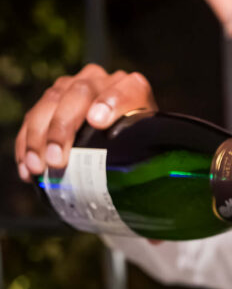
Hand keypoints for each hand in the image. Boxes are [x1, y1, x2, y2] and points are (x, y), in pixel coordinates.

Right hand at [15, 64, 155, 180]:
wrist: (122, 140)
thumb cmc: (138, 151)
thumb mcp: (147, 153)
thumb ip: (149, 166)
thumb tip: (148, 208)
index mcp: (134, 89)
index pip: (127, 90)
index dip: (111, 102)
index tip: (97, 121)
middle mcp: (102, 80)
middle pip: (80, 93)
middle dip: (63, 127)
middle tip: (57, 161)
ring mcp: (74, 85)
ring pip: (52, 101)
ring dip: (39, 136)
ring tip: (37, 167)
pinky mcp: (53, 98)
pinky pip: (34, 115)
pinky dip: (27, 142)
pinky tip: (26, 166)